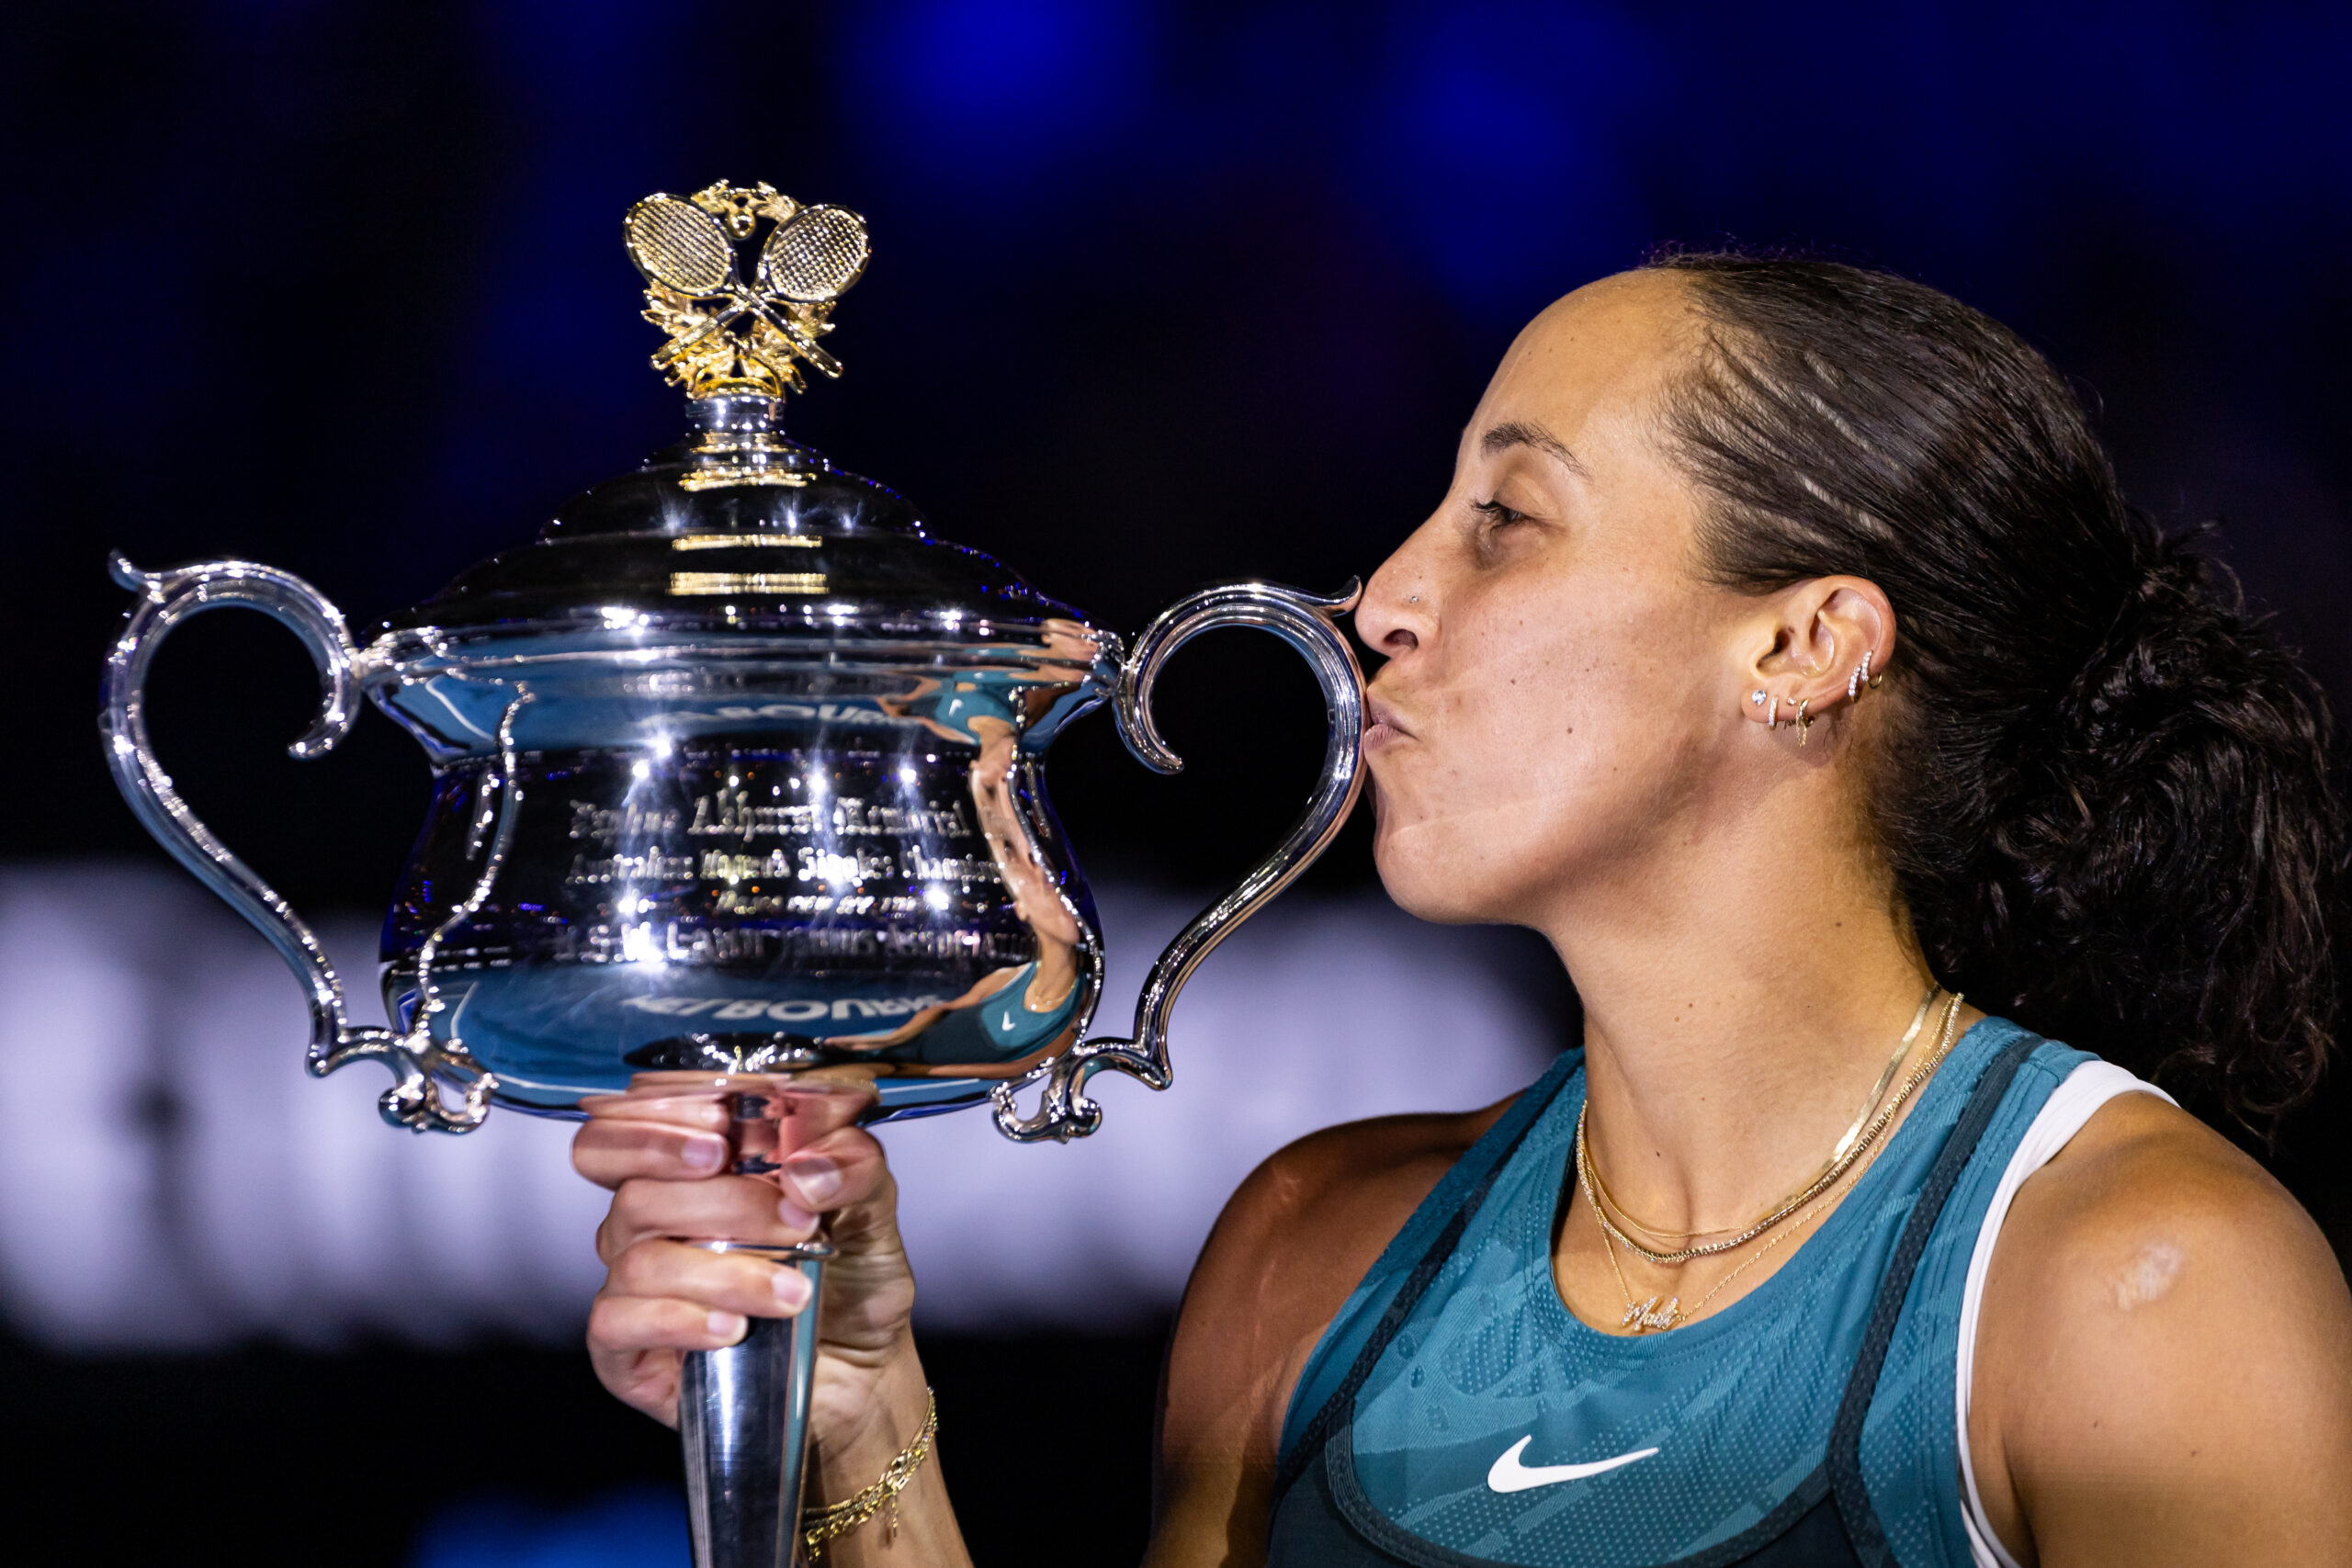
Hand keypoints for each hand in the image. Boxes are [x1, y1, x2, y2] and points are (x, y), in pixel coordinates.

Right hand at [571, 1086, 920, 1459]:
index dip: (654, 1128)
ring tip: (791, 1292)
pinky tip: (731, 1330)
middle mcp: (651, 1224)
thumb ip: (852, 1167)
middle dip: (720, 1203)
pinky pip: (618, 1322)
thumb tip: (806, 1169)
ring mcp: (632, 1287)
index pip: (623, 1129)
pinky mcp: (625, 1350)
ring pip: (639, 1262)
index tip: (720, 1135)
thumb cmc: (849, 1281)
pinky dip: (679, 1321)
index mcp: (691, 1171)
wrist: (861, 1368)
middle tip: (789, 1221)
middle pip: (636, 1193)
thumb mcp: (871, 1210)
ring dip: (725, 1275)